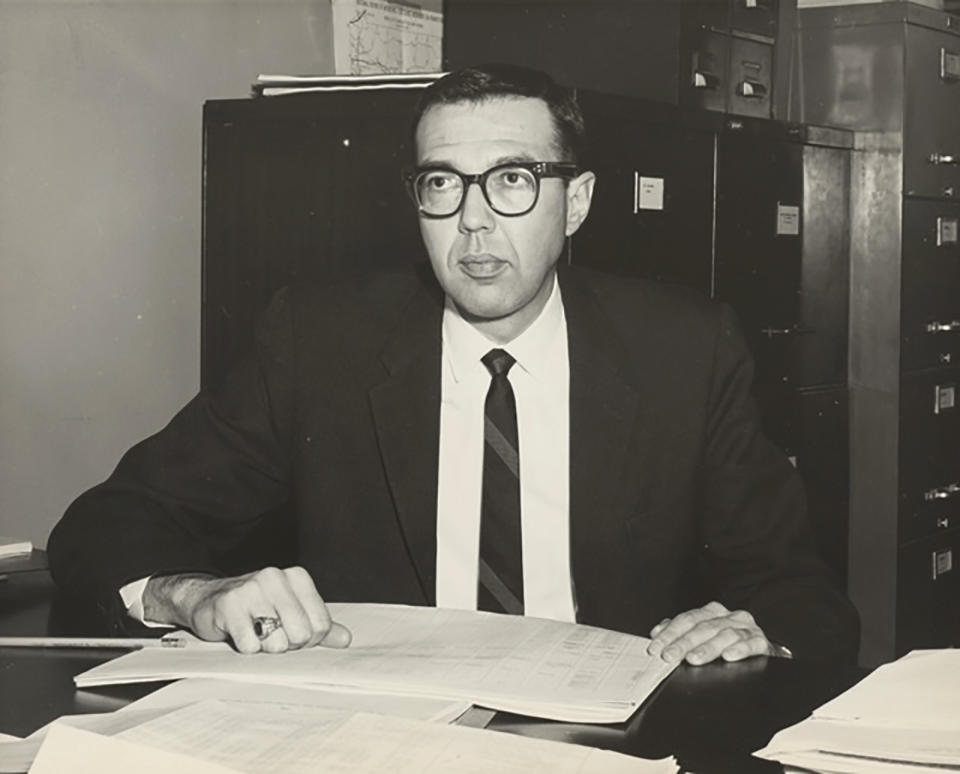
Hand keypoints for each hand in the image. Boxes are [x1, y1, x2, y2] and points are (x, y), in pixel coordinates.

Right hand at [143, 566, 351, 653]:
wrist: (208, 600)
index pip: (321, 625)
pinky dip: (246, 648)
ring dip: (265, 648)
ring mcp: (251, 589)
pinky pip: (250, 646)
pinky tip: (238, 634)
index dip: (308, 640)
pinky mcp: (229, 606)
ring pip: (277, 643)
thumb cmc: (256, 608)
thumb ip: (320, 625)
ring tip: (254, 632)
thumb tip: (346, 640)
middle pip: (302, 635)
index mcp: (297, 577)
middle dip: (287, 645)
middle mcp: (276, 577)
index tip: (291, 632)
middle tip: (271, 635)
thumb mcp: (291, 611)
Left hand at [646, 601, 780, 665]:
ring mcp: (745, 627)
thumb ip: (681, 632)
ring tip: (693, 658)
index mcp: (711, 612)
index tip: (656, 647)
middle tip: (670, 656)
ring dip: (707, 647)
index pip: (686, 619)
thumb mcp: (703, 635)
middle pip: (702, 627)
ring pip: (724, 634)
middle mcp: (728, 616)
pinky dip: (739, 649)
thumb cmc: (727, 642)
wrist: (761, 649)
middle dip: (683, 643)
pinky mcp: (761, 641)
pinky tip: (728, 656)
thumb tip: (657, 632)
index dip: (669, 633)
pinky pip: (751, 643)